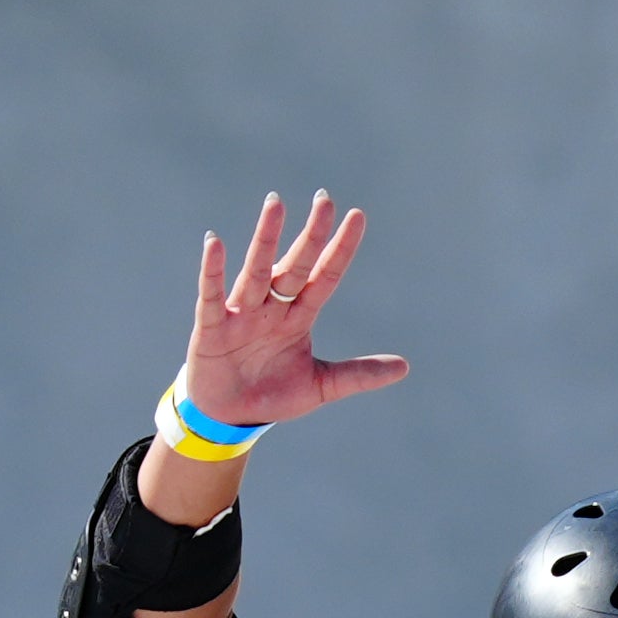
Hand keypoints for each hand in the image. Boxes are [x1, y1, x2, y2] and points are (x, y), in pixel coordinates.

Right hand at [178, 191, 409, 429]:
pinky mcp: (212, 328)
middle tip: (325, 201)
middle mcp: (272, 308)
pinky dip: (213, 271)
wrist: (229, 416)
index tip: (357, 216)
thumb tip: (405, 367)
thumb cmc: (273, 395)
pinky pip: (212, 295)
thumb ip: (358, 374)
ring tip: (276, 204)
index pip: (325, 277)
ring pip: (257, 271)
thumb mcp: (321, 386)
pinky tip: (215, 243)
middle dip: (311, 236)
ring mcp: (242, 314)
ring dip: (266, 239)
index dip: (340, 249)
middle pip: (296, 266)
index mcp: (299, 317)